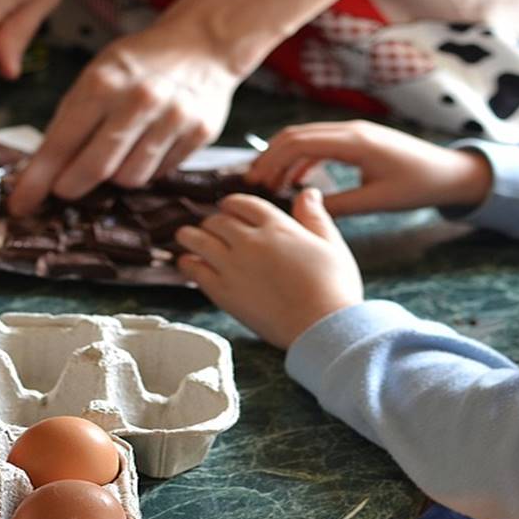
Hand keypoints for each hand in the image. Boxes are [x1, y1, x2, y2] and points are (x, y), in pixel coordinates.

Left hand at [7, 18, 239, 215]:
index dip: (38, 179)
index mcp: (103, 82)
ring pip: (130, 178)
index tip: (21, 203)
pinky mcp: (200, 133)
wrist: (202, 43)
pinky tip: (149, 144)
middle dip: (72, 186)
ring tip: (119, 151)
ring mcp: (173, 118)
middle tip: (66, 188)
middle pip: (96, 169)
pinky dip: (147, 168)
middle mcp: (139, 100)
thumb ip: (70, 119)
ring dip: (115, 175)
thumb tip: (39, 170)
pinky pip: (160, 173)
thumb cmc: (140, 62)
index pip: (61, 143)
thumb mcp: (97, 74)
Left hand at [177, 189, 362, 348]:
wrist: (322, 326)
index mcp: (277, 226)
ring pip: (198, 240)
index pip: (243, 204)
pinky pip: (194, 270)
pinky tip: (186, 262)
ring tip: (185, 236)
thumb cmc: (333, 288)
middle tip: (209, 226)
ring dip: (190, 236)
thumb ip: (314, 216)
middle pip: (217, 221)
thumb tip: (308, 193)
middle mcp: (250, 241)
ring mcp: (233, 266)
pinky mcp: (222, 292)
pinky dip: (187, 263)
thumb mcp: (331, 244)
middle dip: (213, 221)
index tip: (227, 208)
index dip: (232, 204)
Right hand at [245, 121, 493, 215]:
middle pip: (295, 135)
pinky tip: (294, 180)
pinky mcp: (357, 140)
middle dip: (269, 157)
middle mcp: (351, 130)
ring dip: (283, 158)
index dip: (271, 160)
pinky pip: (320, 144)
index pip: (299, 142)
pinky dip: (302, 160)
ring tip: (268, 184)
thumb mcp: (376, 201)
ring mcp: (354, 132)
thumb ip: (338, 206)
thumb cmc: (418, 186)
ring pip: (305, 138)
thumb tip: (301, 210)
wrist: (450, 172)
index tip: (255, 183)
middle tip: (253, 184)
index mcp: (354, 142)